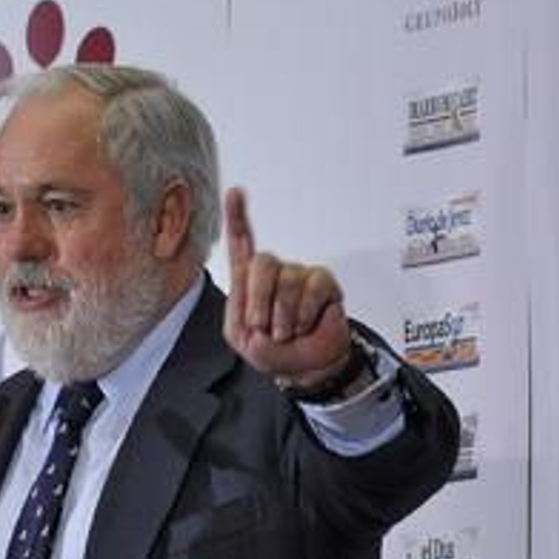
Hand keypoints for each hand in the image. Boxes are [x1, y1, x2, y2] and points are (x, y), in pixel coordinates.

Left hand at [222, 187, 352, 384]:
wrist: (306, 366)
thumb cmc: (273, 350)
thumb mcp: (241, 336)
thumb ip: (239, 310)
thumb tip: (253, 285)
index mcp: (249, 282)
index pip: (241, 244)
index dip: (237, 217)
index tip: (234, 193)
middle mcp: (274, 273)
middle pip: (262, 263)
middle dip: (259, 301)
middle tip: (263, 326)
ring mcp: (299, 275)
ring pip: (287, 281)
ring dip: (284, 317)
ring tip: (287, 331)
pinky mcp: (323, 283)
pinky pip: (312, 289)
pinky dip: (304, 315)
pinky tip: (305, 324)